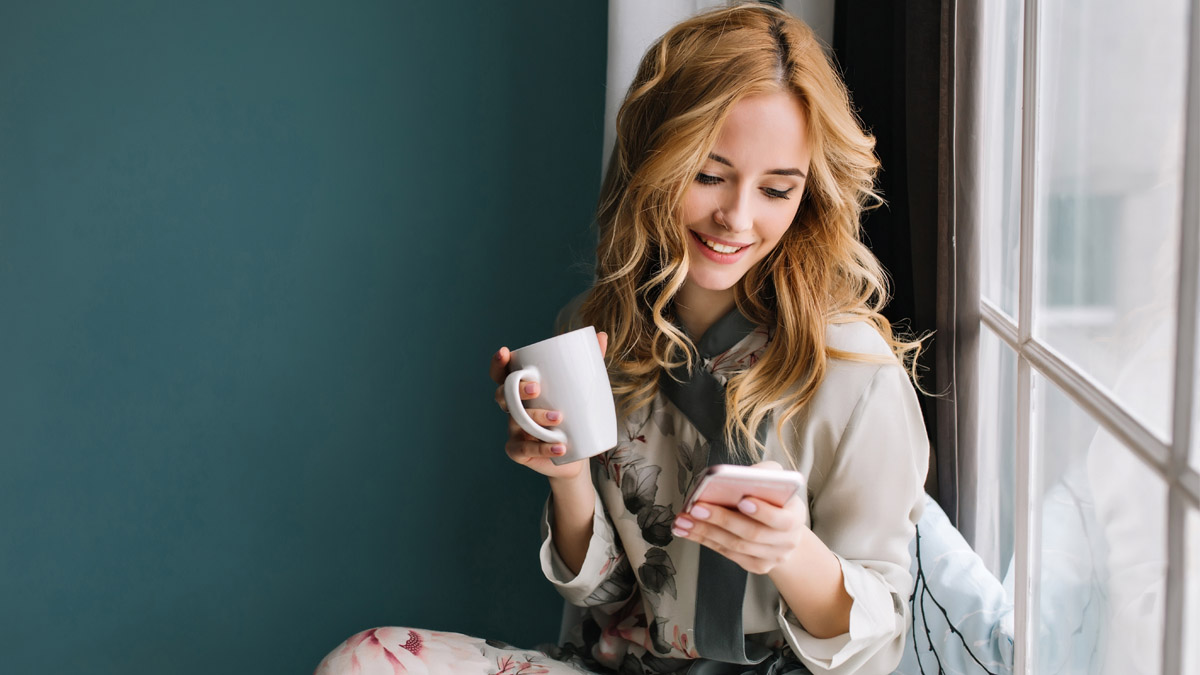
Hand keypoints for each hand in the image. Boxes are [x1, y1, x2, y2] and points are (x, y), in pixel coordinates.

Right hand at [489, 331, 608, 481]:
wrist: (576, 453)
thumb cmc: (574, 414)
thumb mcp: (581, 388)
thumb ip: (589, 362)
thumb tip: (600, 334)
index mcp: (522, 390)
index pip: (502, 374)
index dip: (498, 363)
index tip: (505, 352)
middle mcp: (513, 409)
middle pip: (504, 396)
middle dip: (517, 390)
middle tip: (537, 388)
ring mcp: (514, 430)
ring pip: (517, 421)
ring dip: (536, 417)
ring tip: (560, 418)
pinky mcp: (518, 452)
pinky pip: (524, 449)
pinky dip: (542, 448)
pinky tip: (560, 446)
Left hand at [671, 461, 810, 574]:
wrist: (784, 529)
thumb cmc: (775, 497)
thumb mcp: (777, 479)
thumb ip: (764, 473)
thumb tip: (739, 476)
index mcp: (795, 517)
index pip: (781, 518)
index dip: (762, 511)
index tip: (742, 499)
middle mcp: (787, 541)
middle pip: (752, 533)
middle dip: (722, 519)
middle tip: (697, 507)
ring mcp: (772, 557)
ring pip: (735, 546)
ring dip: (705, 532)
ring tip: (683, 519)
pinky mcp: (756, 565)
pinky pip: (727, 553)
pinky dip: (704, 540)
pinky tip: (687, 529)